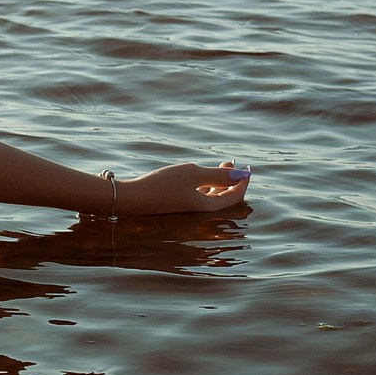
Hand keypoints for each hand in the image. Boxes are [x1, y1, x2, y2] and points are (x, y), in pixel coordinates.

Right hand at [117, 161, 251, 214]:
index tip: (245, 167)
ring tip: (217, 165)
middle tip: (229, 162)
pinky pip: (198, 198)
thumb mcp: (192, 174)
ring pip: (211, 198)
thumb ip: (217, 175)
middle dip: (230, 180)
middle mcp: (200, 212)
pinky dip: (204, 187)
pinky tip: (198, 176)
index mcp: (208, 207)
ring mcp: (187, 210)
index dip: (242, 182)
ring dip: (217, 182)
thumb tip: (239, 174)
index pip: (235, 197)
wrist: (130, 199)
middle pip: (224, 199)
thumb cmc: (162, 185)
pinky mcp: (176, 207)